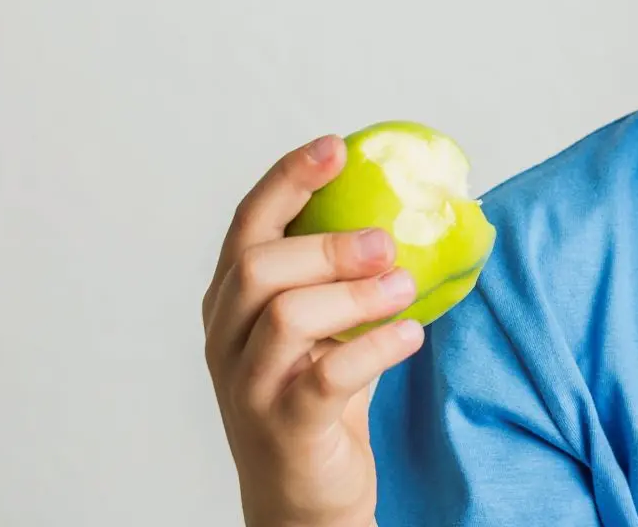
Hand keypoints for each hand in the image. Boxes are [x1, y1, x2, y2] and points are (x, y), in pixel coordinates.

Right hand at [202, 135, 423, 526]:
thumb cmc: (318, 398)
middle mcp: (227, 338)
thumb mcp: (326, 328)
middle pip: (260, 266)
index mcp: (232, 302)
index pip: (248, 224)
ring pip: (287, 316)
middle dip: (329, 244)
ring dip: (357, 294)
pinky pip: (326, 375)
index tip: (336, 147)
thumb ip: (344, 278)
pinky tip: (410, 334)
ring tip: (406, 289)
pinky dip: (375, 348)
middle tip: (388, 241)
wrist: (303, 498)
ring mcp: (249, 385)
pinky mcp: (284, 427)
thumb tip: (410, 215)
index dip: (288, 179)